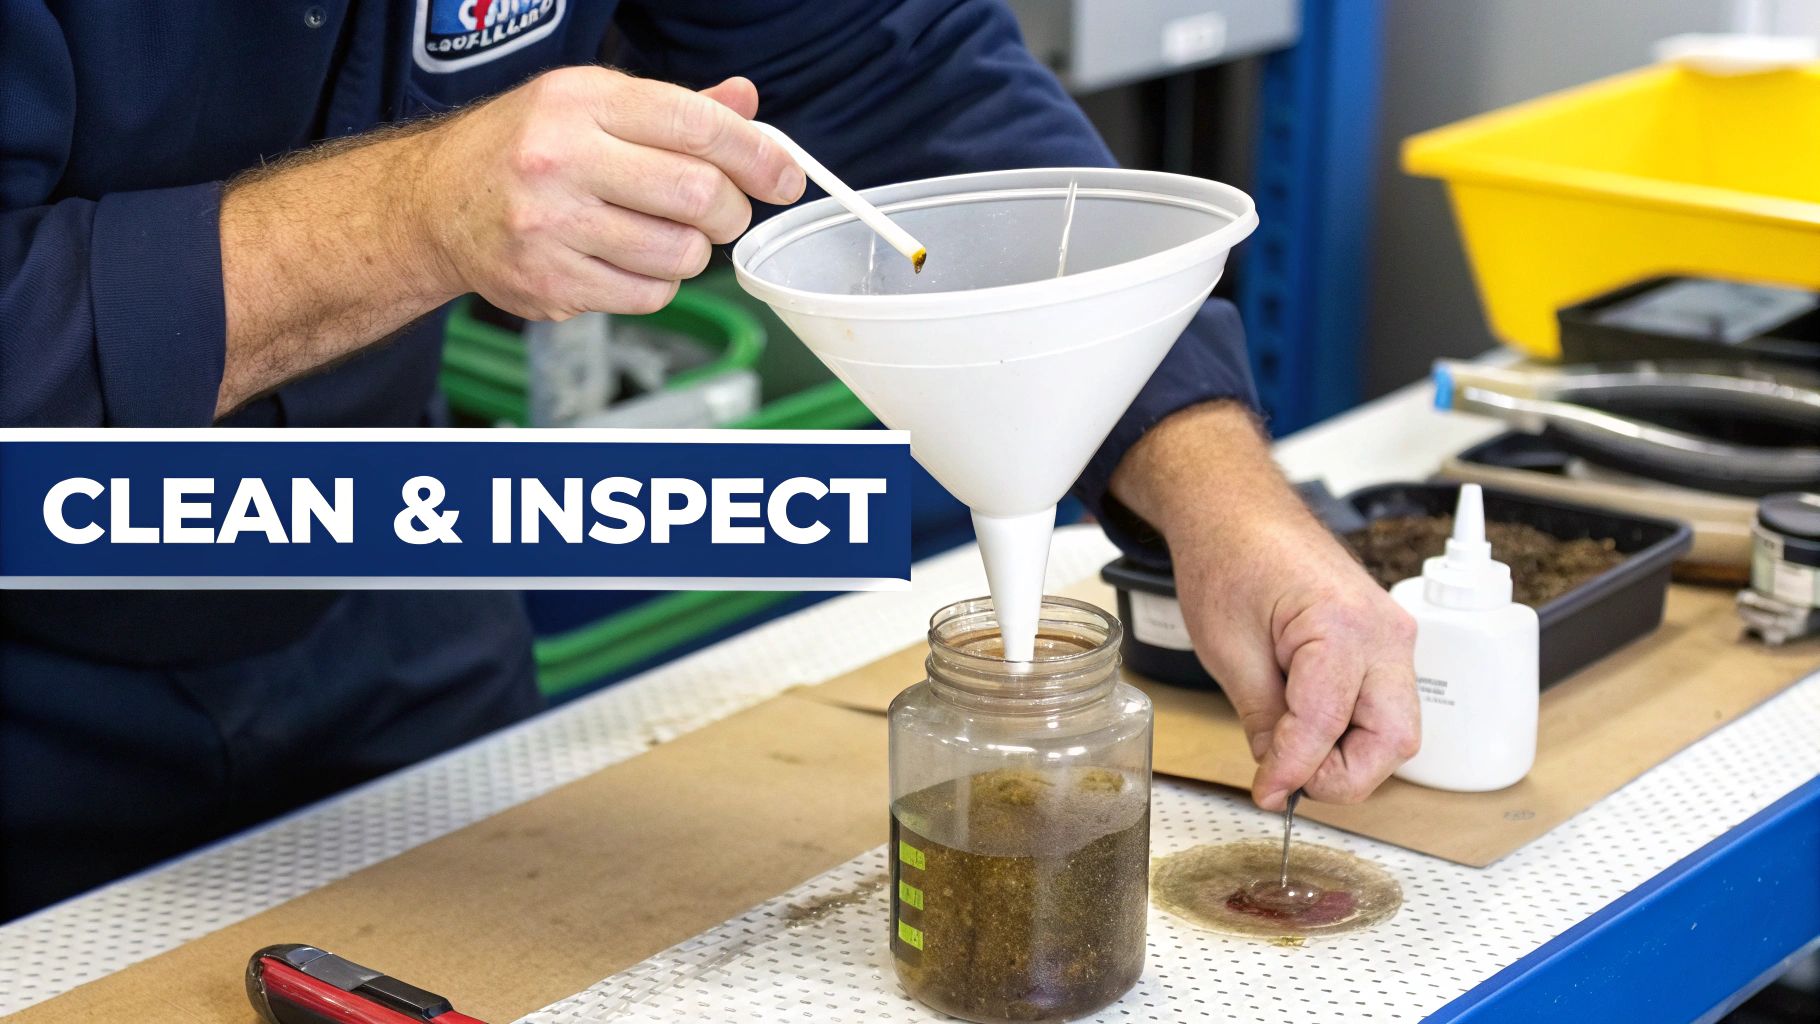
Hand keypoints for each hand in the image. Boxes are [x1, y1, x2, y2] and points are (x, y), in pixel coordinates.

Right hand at [411, 68, 805, 319]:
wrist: (434, 202)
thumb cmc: (523, 146)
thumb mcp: (592, 103)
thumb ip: (675, 108)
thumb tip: (748, 104)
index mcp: (581, 101)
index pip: (696, 125)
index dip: (757, 154)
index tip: (786, 175)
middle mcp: (561, 159)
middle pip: (700, 195)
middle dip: (731, 211)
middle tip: (723, 211)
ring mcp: (550, 226)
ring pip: (681, 255)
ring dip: (694, 252)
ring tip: (665, 234)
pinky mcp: (548, 282)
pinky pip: (647, 296)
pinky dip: (658, 283)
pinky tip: (630, 260)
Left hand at [1109, 402, 1419, 809]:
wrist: (1238, 512)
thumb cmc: (1229, 559)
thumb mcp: (1229, 650)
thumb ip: (1264, 721)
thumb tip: (1281, 778)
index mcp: (1342, 625)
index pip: (1328, 726)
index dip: (1295, 772)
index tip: (1266, 794)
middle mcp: (1384, 631)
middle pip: (1393, 739)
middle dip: (1343, 776)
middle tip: (1288, 781)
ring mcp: (1394, 635)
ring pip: (1398, 729)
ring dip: (1352, 757)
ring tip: (1295, 754)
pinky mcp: (1387, 642)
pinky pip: (1388, 704)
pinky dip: (1355, 731)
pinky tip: (1311, 730)